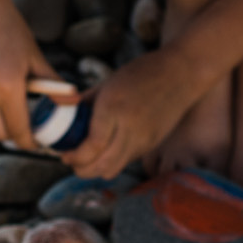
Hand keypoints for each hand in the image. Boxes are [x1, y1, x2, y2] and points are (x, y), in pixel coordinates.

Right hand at [0, 0, 51, 150]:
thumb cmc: (9, 29)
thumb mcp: (35, 56)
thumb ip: (53, 83)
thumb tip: (72, 102)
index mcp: (7, 88)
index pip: (19, 131)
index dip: (30, 141)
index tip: (37, 140)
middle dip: (12, 135)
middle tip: (26, 125)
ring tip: (8, 85)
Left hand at [64, 49, 198, 180]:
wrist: (181, 74)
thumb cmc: (142, 73)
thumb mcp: (107, 82)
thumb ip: (83, 101)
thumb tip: (61, 112)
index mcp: (113, 110)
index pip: (91, 148)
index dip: (74, 157)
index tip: (64, 154)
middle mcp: (129, 129)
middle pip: (101, 167)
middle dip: (82, 169)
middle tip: (72, 160)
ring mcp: (143, 140)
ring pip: (113, 170)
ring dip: (96, 168)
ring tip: (87, 156)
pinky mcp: (151, 145)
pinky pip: (126, 162)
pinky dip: (112, 161)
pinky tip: (106, 149)